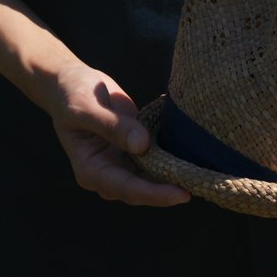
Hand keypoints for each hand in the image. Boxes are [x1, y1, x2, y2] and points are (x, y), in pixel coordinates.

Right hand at [46, 60, 190, 205]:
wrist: (72, 82)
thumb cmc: (73, 94)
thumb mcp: (87, 107)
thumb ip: (113, 126)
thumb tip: (142, 145)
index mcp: (90, 170)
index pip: (126, 189)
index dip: (154, 194)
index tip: (181, 194)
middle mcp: (108, 173)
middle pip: (142, 189)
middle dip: (170, 189)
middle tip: (202, 183)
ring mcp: (122, 163)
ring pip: (152, 178)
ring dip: (175, 176)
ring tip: (204, 173)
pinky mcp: (135, 150)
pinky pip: (156, 160)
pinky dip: (173, 158)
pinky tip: (193, 155)